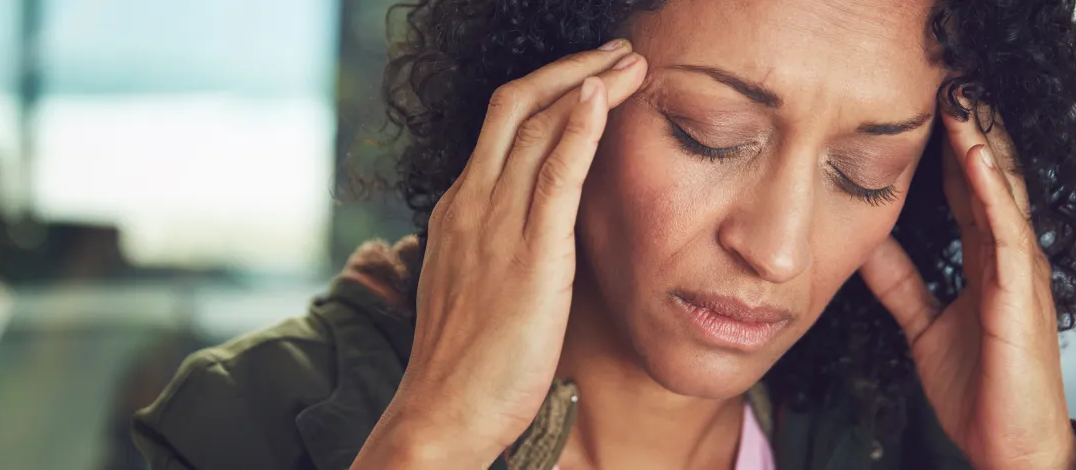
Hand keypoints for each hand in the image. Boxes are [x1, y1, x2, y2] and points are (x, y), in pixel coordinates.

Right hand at [351, 40, 647, 468]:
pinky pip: (554, 173)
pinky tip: (604, 99)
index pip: (502, 126)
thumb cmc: (465, 362)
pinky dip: (580, 128)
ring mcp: (495, 225)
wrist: (443, 410)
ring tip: (632, 63)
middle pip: (516, 106)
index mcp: (459, 208)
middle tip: (619, 51)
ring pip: (538, 127)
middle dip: (571, 68)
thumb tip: (540, 233)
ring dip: (589, 84)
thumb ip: (501, 248)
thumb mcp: (477, 287)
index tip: (591, 78)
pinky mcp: (528, 255)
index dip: (551, 91)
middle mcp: (471, 202)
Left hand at [859, 98, 1075, 468]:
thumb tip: (863, 245)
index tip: (927, 110)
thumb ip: (900, 284)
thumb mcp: (924, 325)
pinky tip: (975, 160)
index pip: (966, 192)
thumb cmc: (976, 388)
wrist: (1006, 445)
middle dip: (970, 133)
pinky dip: (992, 193)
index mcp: (987, 262)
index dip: (948, 150)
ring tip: (963, 102)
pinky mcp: (1021, 297)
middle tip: (950, 85)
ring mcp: (1020, 274)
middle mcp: (1008, 259)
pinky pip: (1007, 233)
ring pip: (1002, 194)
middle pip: (989, 181)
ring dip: (982, 145)